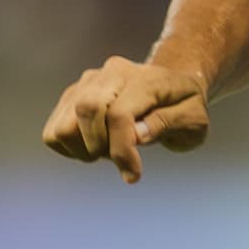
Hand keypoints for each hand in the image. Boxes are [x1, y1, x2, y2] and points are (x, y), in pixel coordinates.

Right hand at [41, 55, 211, 182]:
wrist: (171, 86)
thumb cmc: (185, 106)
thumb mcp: (193, 119)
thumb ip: (167, 124)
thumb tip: (136, 136)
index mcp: (144, 78)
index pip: (119, 114)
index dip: (122, 151)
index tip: (133, 175)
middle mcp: (110, 73)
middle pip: (85, 110)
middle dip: (101, 147)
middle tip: (120, 158)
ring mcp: (87, 82)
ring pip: (64, 124)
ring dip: (84, 149)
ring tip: (108, 149)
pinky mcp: (72, 96)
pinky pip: (54, 131)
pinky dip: (71, 148)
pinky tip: (95, 145)